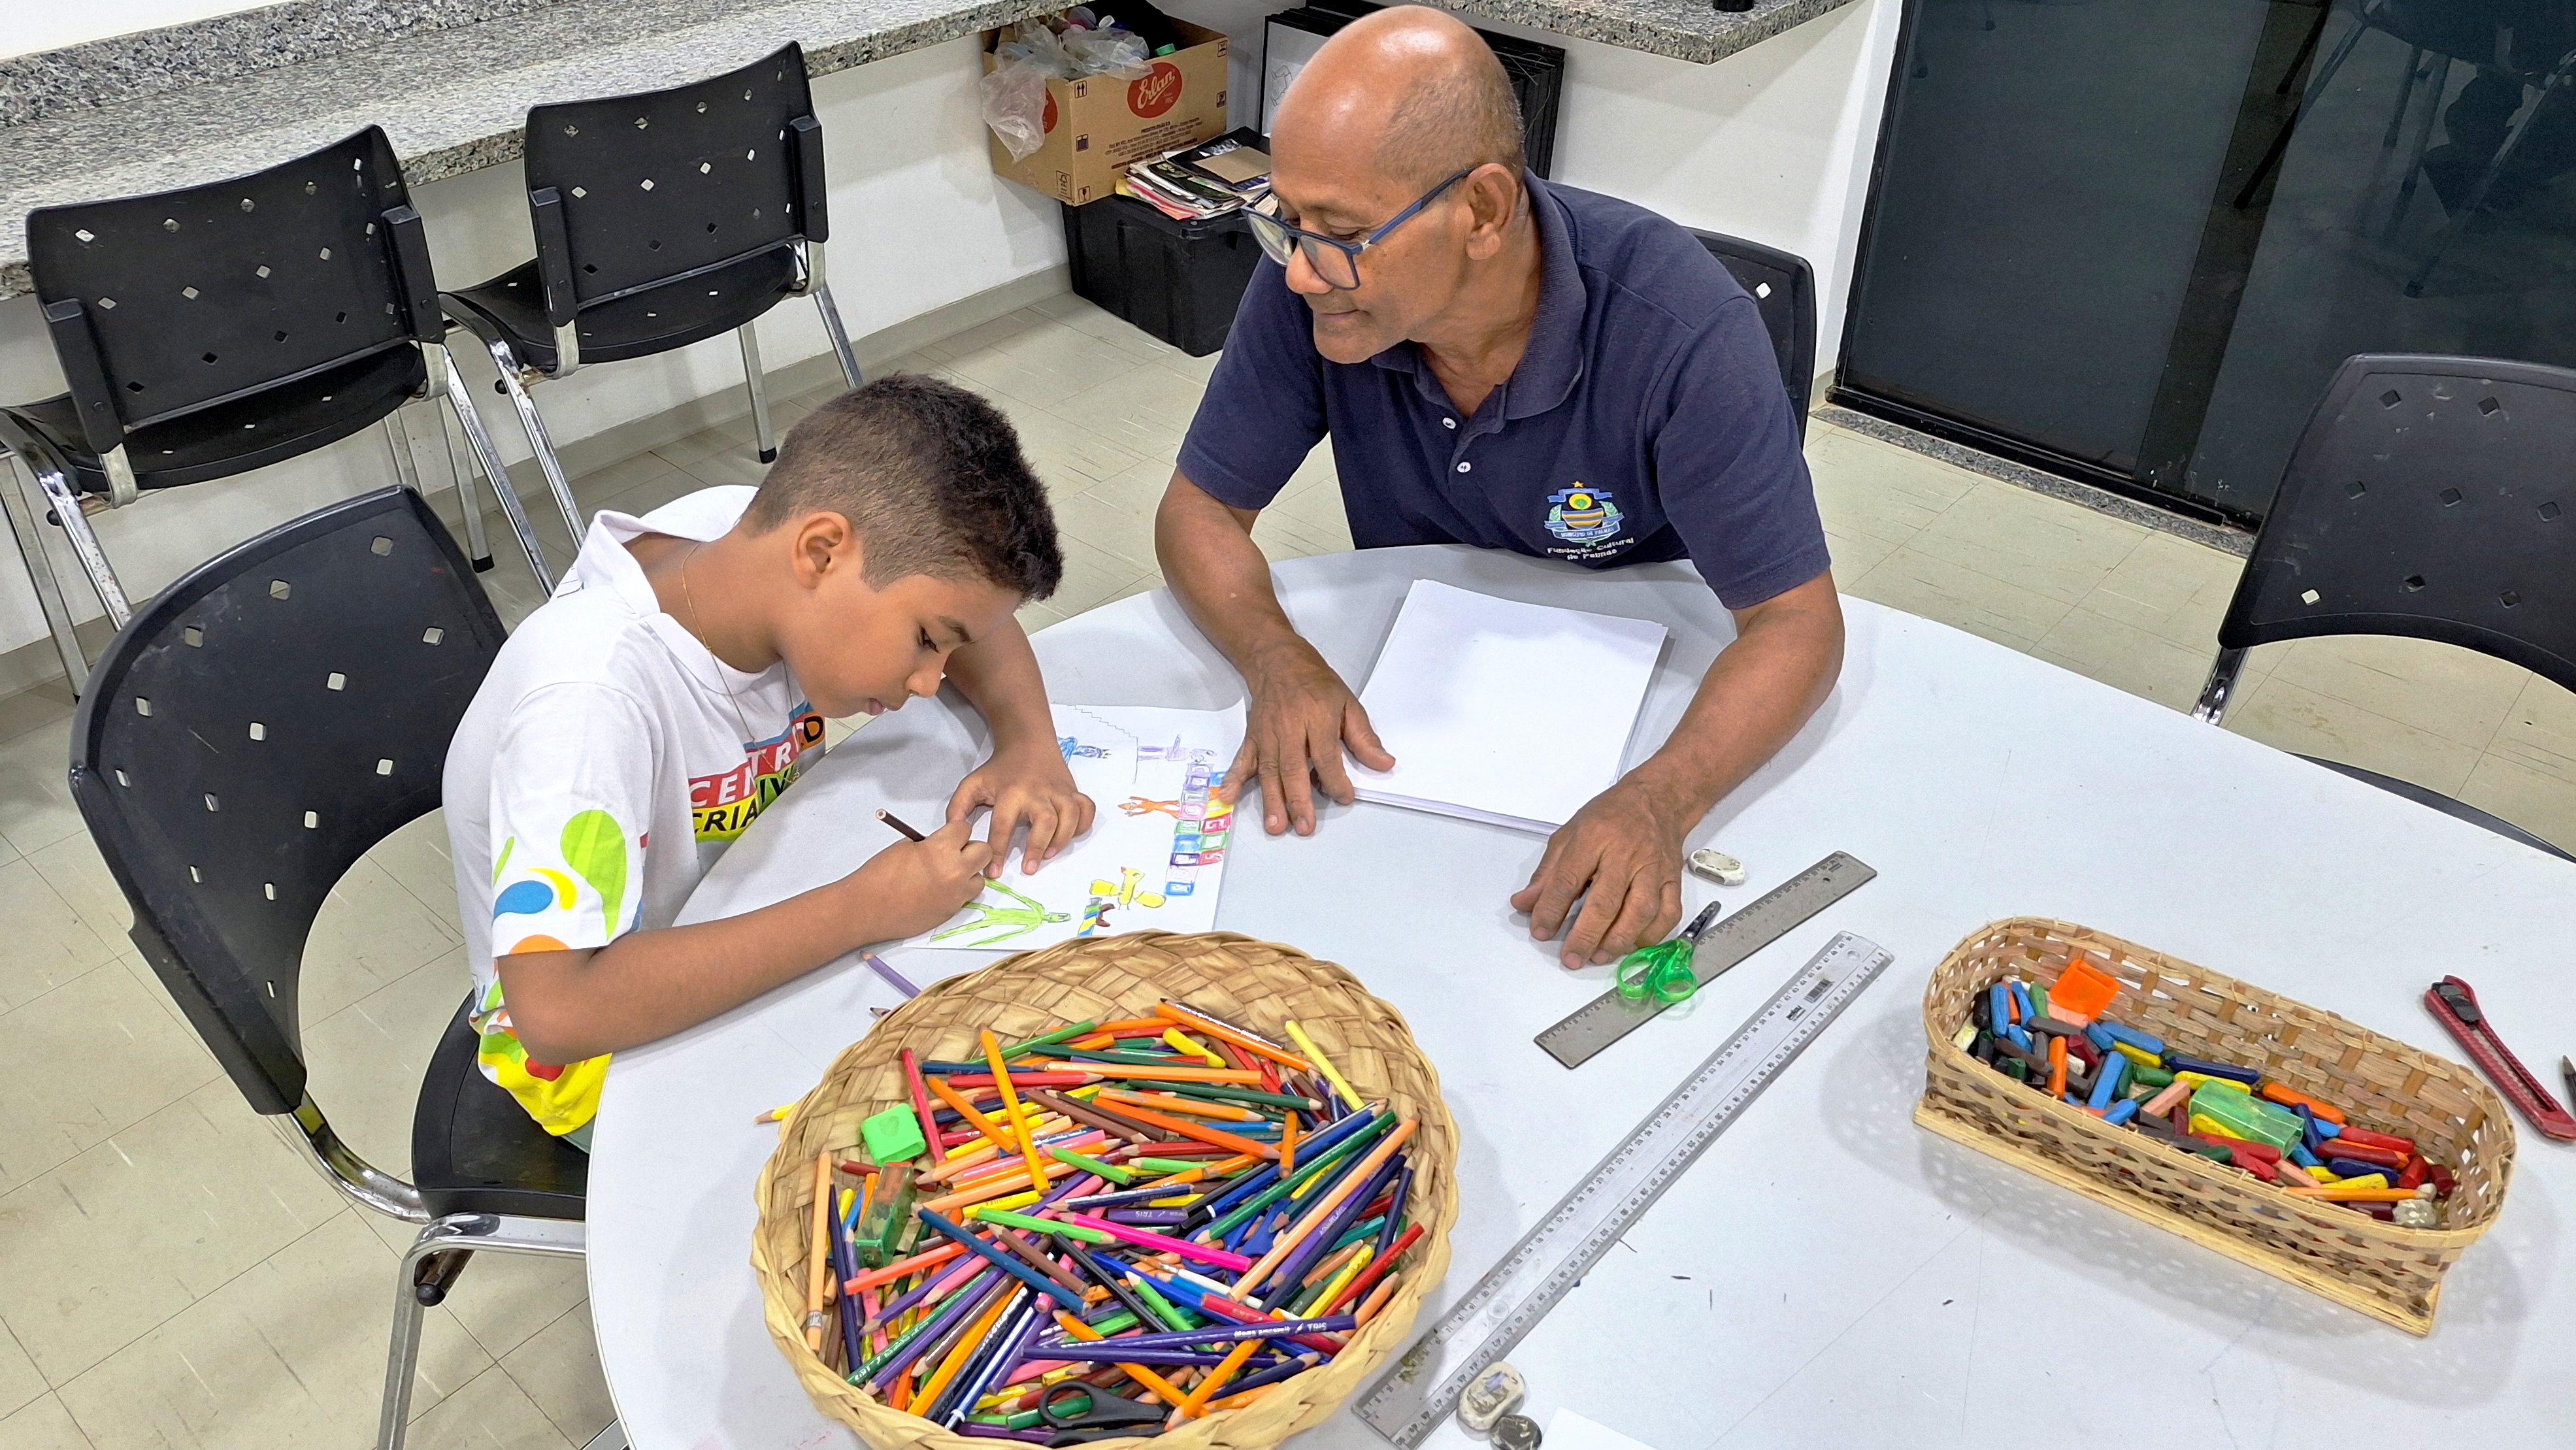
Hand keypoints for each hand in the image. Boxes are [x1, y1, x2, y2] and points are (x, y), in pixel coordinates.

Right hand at [850, 819, 992, 938]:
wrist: (867, 908)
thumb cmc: (879, 876)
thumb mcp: (905, 847)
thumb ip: (929, 843)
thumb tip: (942, 843)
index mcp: (940, 849)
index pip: (965, 829)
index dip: (955, 830)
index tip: (949, 834)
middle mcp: (954, 871)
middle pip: (983, 851)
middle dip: (970, 849)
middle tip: (954, 852)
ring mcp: (956, 894)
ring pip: (980, 877)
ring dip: (968, 873)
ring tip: (948, 874)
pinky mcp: (952, 910)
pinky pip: (967, 896)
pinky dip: (959, 891)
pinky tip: (941, 890)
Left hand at [948, 742, 1096, 873]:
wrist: (1027, 741)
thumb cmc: (999, 768)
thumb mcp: (973, 783)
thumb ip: (958, 807)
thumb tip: (954, 833)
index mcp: (1011, 792)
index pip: (1003, 825)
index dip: (997, 851)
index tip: (994, 872)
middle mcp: (1037, 792)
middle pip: (1045, 821)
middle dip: (1038, 847)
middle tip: (1029, 869)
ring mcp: (1059, 791)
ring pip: (1069, 816)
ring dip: (1062, 838)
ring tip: (1050, 855)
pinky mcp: (1073, 790)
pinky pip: (1086, 809)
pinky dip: (1083, 824)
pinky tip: (1071, 835)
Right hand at [1225, 642, 1394, 835]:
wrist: (1279, 661)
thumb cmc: (1316, 684)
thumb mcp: (1348, 703)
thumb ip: (1364, 737)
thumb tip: (1384, 764)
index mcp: (1317, 717)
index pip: (1325, 754)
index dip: (1335, 779)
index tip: (1345, 797)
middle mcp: (1289, 727)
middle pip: (1293, 767)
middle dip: (1298, 799)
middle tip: (1304, 826)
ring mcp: (1267, 734)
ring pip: (1268, 770)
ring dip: (1271, 800)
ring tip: (1275, 826)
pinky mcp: (1252, 738)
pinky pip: (1242, 760)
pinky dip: (1233, 779)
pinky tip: (1227, 797)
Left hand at [1509, 777, 1688, 968]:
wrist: (1657, 800)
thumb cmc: (1611, 816)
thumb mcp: (1569, 834)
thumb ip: (1547, 873)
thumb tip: (1525, 903)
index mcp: (1593, 838)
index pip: (1568, 880)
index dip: (1551, 910)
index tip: (1540, 931)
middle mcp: (1625, 854)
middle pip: (1605, 901)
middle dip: (1585, 935)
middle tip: (1572, 957)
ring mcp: (1652, 868)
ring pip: (1640, 910)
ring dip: (1618, 939)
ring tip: (1599, 955)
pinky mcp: (1672, 879)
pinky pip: (1668, 913)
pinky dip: (1652, 934)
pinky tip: (1633, 944)